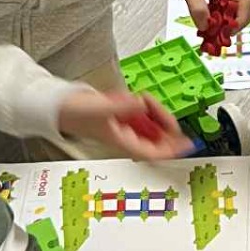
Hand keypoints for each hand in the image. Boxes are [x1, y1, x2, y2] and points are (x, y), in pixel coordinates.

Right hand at [58, 87, 186, 158]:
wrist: (61, 105)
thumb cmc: (76, 113)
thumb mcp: (101, 108)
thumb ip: (123, 106)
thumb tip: (141, 104)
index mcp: (123, 142)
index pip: (154, 152)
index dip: (172, 150)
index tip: (188, 145)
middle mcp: (127, 136)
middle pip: (157, 138)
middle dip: (166, 126)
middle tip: (167, 114)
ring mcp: (126, 126)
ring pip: (152, 125)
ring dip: (155, 113)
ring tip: (145, 100)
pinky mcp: (123, 116)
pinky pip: (143, 114)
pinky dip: (145, 105)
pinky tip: (138, 98)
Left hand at [170, 0, 249, 33]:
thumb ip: (196, 6)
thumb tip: (205, 26)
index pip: (245, 2)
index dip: (239, 20)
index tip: (226, 32)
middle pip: (249, 8)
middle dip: (238, 23)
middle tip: (221, 34)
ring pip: (243, 9)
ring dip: (232, 22)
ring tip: (216, 30)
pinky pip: (233, 8)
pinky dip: (226, 18)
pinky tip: (213, 22)